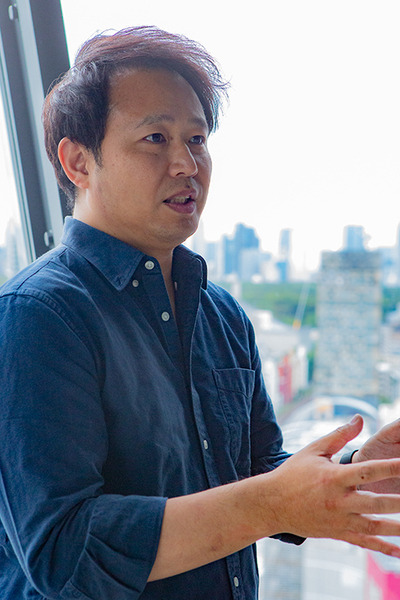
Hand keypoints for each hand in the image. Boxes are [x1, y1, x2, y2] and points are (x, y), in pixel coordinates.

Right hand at [264, 414, 399, 557]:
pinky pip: (363, 542)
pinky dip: (382, 547)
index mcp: (333, 477)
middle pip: (374, 502)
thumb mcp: (314, 450)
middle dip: (398, 501)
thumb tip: (360, 418)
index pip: (366, 471)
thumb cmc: (294, 473)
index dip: (389, 468)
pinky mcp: (337, 533)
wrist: (272, 503)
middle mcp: (338, 500)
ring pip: (373, 526)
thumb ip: (339, 435)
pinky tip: (399, 551)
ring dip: (395, 527)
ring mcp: (338, 519)